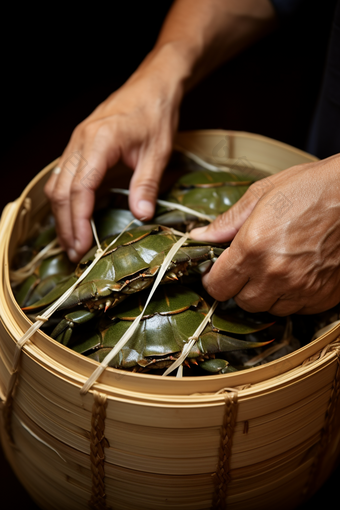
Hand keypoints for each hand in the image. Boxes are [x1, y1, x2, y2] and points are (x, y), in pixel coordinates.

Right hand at [44, 46, 183, 261]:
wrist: (152, 85)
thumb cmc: (157, 113)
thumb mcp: (159, 151)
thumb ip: (146, 183)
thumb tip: (141, 216)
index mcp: (99, 142)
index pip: (79, 188)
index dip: (79, 221)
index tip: (83, 246)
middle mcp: (79, 143)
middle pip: (61, 191)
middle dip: (66, 225)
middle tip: (76, 253)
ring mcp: (76, 144)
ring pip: (57, 185)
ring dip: (62, 216)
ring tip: (73, 242)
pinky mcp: (79, 147)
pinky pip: (63, 177)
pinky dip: (66, 201)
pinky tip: (75, 218)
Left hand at [190, 154, 339, 314]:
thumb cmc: (310, 189)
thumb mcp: (262, 194)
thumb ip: (226, 222)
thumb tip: (199, 236)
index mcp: (253, 247)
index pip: (217, 286)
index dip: (214, 279)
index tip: (219, 271)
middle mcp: (275, 274)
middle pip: (242, 302)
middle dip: (239, 287)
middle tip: (249, 266)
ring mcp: (301, 288)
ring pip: (269, 308)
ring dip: (266, 293)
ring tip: (275, 267)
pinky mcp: (323, 296)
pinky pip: (296, 309)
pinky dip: (292, 296)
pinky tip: (296, 274)